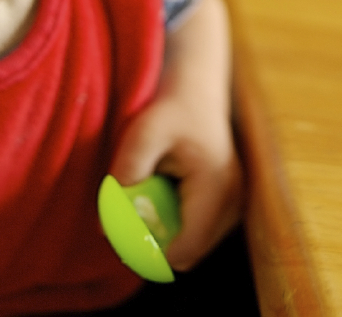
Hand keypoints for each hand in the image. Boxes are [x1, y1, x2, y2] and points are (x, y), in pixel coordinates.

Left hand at [109, 0, 241, 270]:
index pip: (187, 248)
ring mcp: (237, 200)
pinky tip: (162, 201)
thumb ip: (124, 175)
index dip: (152, 256)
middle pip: (192, 254)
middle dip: (158, 249)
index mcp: (216, 185)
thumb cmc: (169, 106)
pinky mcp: (232, 199)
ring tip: (143, 211)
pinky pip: (203, 231)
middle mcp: (235, 198)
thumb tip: (105, 225)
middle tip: (126, 228)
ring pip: (198, 245)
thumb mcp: (141, 134)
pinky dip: (179, 226)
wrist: (196, 86)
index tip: (121, 244)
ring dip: (169, 237)